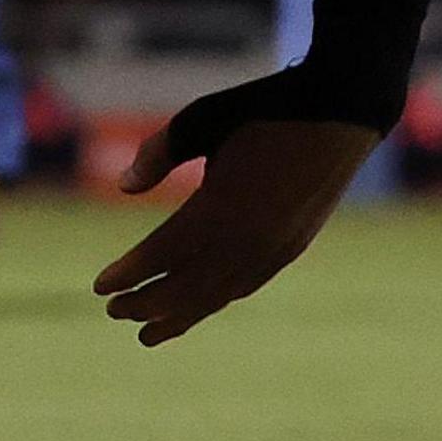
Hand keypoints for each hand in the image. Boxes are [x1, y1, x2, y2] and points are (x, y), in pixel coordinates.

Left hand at [95, 77, 379, 345]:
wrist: (341, 109)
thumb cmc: (264, 108)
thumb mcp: (202, 119)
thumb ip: (159, 153)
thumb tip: (124, 188)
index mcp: (219, 207)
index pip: (162, 254)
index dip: (130, 274)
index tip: (100, 288)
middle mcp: (247, 238)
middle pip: (186, 286)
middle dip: (147, 303)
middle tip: (115, 313)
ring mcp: (275, 247)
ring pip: (218, 294)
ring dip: (181, 314)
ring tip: (151, 332)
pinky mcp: (294, 245)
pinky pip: (247, 284)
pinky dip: (218, 298)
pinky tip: (204, 302)